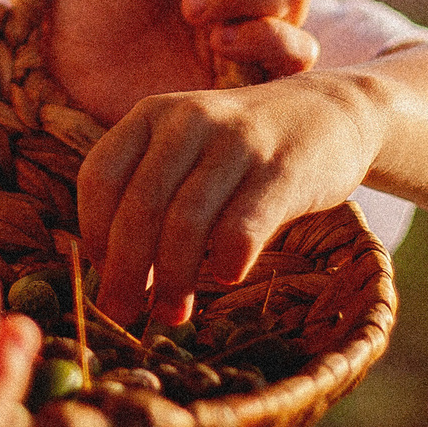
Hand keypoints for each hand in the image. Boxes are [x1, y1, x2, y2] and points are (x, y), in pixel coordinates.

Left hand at [78, 71, 382, 328]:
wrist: (334, 111)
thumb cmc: (245, 149)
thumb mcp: (188, 149)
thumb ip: (150, 193)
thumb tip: (111, 273)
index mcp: (153, 114)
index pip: (99, 176)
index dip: (93, 234)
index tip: (103, 274)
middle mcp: (188, 120)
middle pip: (138, 208)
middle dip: (124, 273)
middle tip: (121, 315)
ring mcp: (236, 142)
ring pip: (184, 223)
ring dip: (172, 281)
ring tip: (173, 313)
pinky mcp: (282, 171)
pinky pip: (240, 229)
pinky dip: (225, 262)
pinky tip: (226, 277)